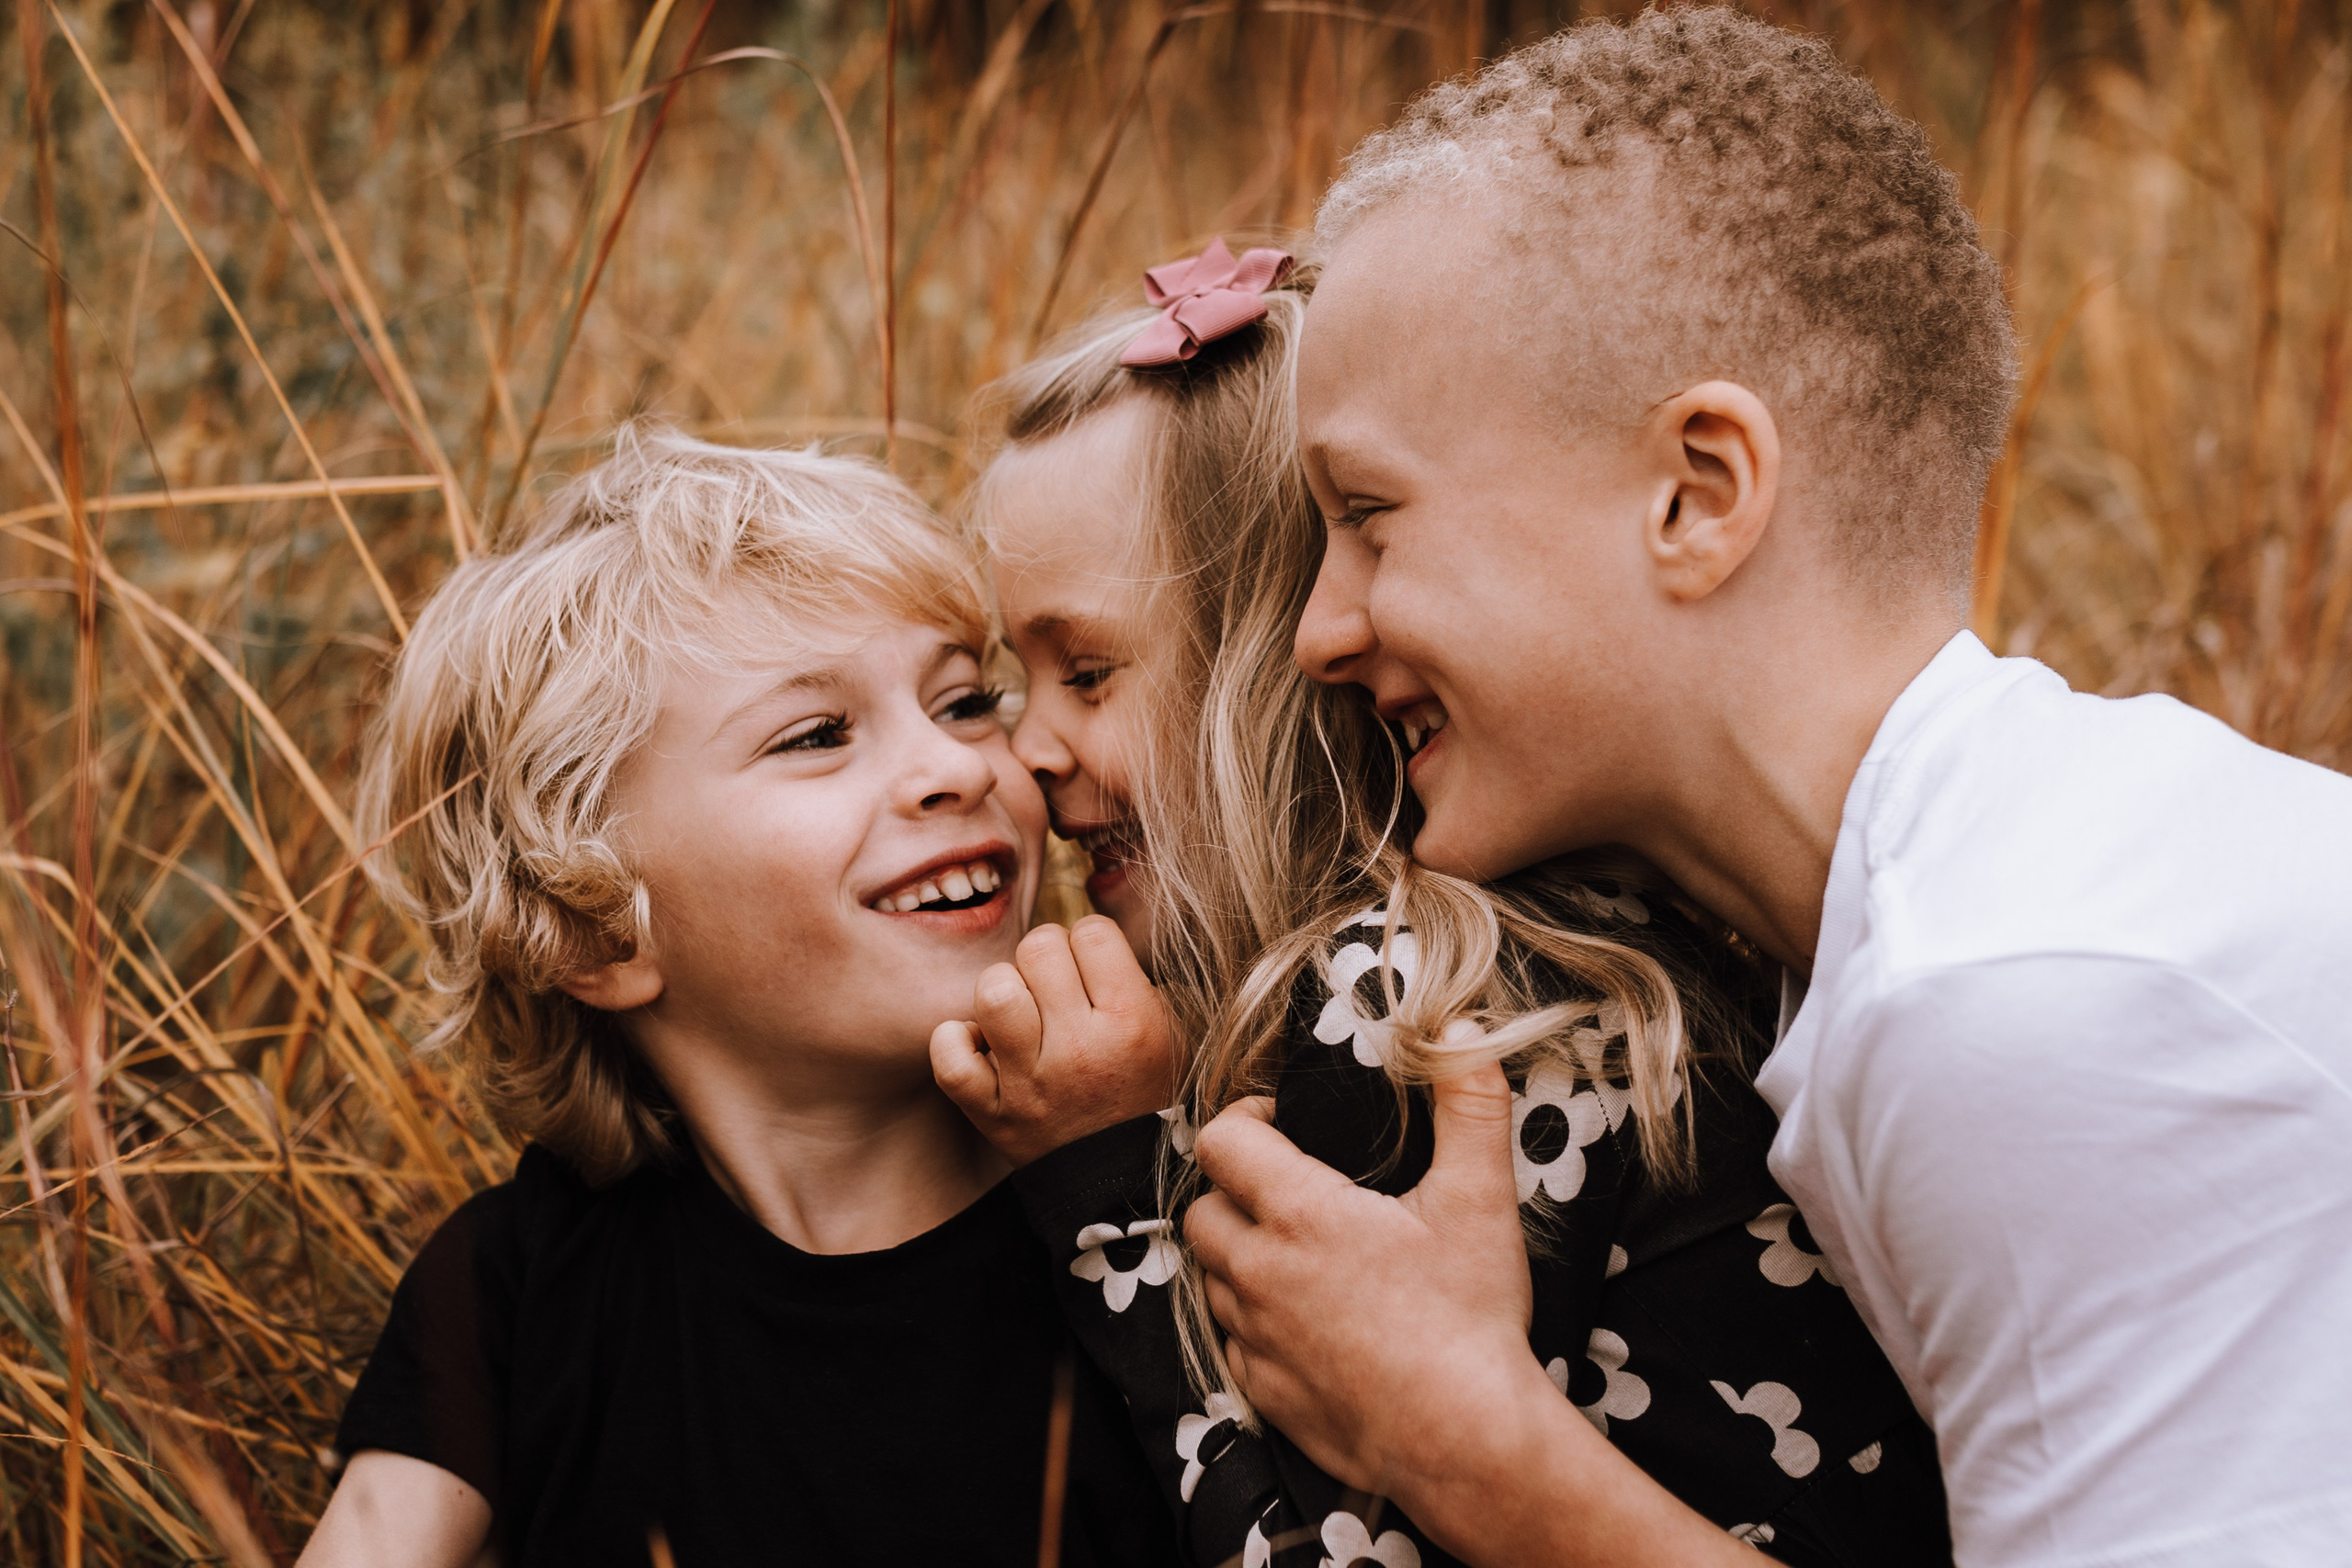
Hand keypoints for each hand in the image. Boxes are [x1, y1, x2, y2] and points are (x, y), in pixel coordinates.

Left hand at [931, 915, 1177, 1166]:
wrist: (1120, 1183)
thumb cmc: (1143, 1094)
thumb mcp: (1169, 1033)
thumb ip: (1132, 979)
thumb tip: (1084, 935)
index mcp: (1131, 1023)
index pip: (1090, 932)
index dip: (1088, 944)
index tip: (1091, 972)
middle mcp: (1080, 1049)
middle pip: (1038, 947)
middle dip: (1044, 960)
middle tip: (1054, 991)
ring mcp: (1030, 1083)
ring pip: (992, 990)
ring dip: (1002, 992)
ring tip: (1018, 1015)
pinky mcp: (991, 1111)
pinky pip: (948, 1054)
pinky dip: (956, 1041)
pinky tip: (981, 1046)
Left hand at [1185, 1065, 1538, 1499]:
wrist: (1469, 1442)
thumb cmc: (1472, 1320)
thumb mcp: (1481, 1199)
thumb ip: (1470, 1105)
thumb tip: (1465, 1033)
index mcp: (1300, 1214)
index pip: (1220, 1141)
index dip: (1246, 1120)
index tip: (1283, 1126)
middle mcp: (1260, 1273)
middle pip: (1202, 1208)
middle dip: (1236, 1191)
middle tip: (1293, 1192)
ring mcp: (1255, 1338)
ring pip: (1212, 1276)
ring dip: (1242, 1257)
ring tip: (1302, 1255)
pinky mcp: (1262, 1393)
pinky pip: (1233, 1342)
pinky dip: (1256, 1324)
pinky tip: (1309, 1322)